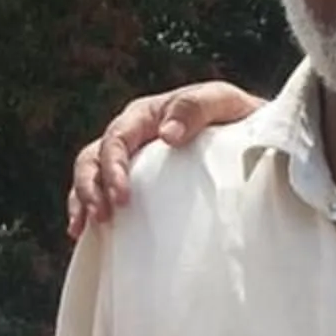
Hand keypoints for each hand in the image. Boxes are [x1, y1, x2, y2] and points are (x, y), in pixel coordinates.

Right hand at [67, 81, 267, 236]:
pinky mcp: (137, 184)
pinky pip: (103, 196)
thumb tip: (167, 135)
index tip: (122, 196)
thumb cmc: (236, 115)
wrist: (253, 136)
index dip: (113, 167)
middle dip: (90, 187)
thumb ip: (196, 108)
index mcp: (146, 115)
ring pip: (89, 176)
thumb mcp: (223, 102)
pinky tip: (83, 234)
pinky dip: (88, 212)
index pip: (116, 138)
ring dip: (83, 201)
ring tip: (87, 227)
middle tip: (103, 215)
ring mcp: (131, 162)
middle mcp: (132, 137)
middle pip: (92, 158)